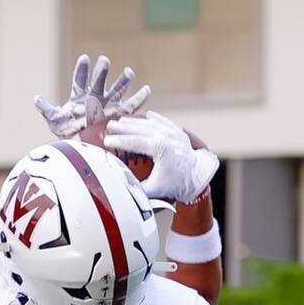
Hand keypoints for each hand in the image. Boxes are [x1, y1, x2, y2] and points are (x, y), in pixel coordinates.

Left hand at [33, 54, 150, 140]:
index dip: (83, 69)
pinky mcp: (119, 114)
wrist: (81, 146)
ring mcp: (108, 104)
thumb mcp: (55, 121)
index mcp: (80, 95)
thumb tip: (36, 98)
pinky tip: (146, 89)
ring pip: (117, 90)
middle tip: (104, 61)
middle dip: (102, 71)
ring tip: (128, 72)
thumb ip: (47, 109)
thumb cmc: (67, 132)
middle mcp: (95, 96)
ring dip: (123, 81)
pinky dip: (139, 98)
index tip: (85, 58)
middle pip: (100, 81)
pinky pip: (131, 106)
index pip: (81, 79)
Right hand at [105, 111, 219, 204]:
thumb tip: (119, 186)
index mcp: (161, 148)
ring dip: (135, 121)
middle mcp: (167, 136)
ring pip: (151, 122)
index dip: (119, 141)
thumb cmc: (175, 184)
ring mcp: (173, 132)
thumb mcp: (154, 188)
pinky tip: (146, 115)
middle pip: (140, 128)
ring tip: (121, 121)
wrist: (196, 178)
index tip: (107, 141)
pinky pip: (164, 121)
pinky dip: (154, 118)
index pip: (135, 142)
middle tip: (110, 126)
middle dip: (123, 127)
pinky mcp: (178, 132)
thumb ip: (135, 188)